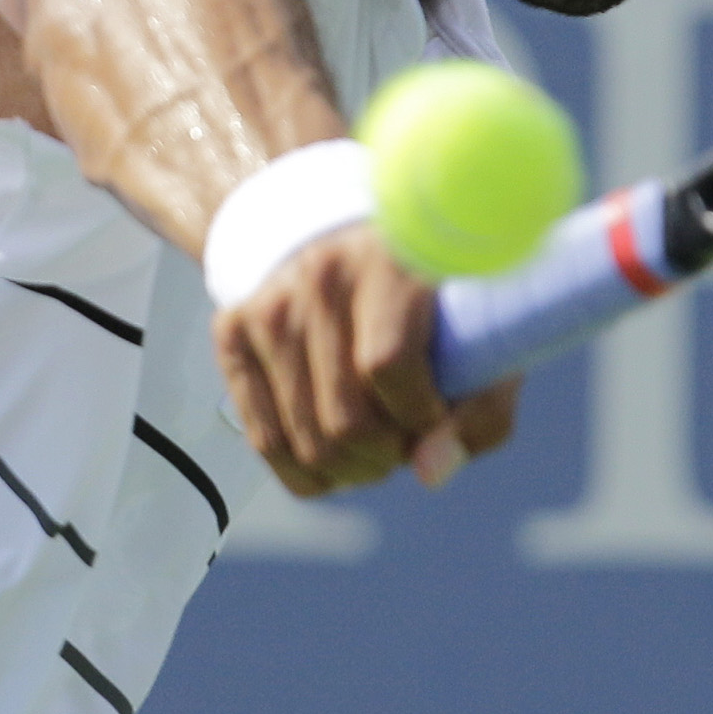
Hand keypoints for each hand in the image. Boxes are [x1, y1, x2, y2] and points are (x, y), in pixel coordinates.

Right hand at [212, 220, 520, 495]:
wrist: (353, 240)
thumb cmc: (434, 302)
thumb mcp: (479, 339)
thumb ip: (477, 412)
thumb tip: (429, 472)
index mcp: (389, 260)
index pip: (388, 364)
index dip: (422, 415)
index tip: (439, 417)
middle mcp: (319, 275)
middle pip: (344, 417)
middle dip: (388, 454)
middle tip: (408, 443)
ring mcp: (269, 305)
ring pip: (304, 440)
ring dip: (352, 469)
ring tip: (379, 451)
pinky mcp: (233, 331)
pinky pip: (264, 441)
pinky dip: (308, 473)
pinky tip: (339, 462)